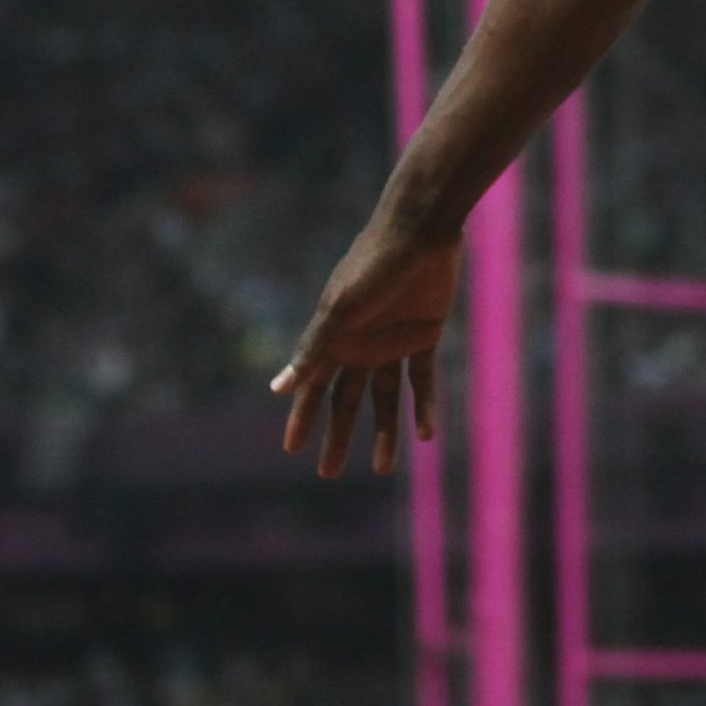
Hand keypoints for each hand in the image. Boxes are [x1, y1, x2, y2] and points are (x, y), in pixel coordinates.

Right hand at [271, 217, 460, 477]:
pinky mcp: (427, 334)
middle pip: (347, 400)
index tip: (291, 449)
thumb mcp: (341, 308)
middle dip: (338, 435)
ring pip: (386, 397)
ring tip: (384, 468)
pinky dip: (425, 405)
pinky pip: (424, 379)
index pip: (314, 388)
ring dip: (385, 430)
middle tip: (329, 474)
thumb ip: (314, 347)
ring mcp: (394, 341)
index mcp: (335, 338)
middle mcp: (362, 344)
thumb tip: (278, 389)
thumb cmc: (373, 264)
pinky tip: (426, 435)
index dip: (302, 418)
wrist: (421, 231)